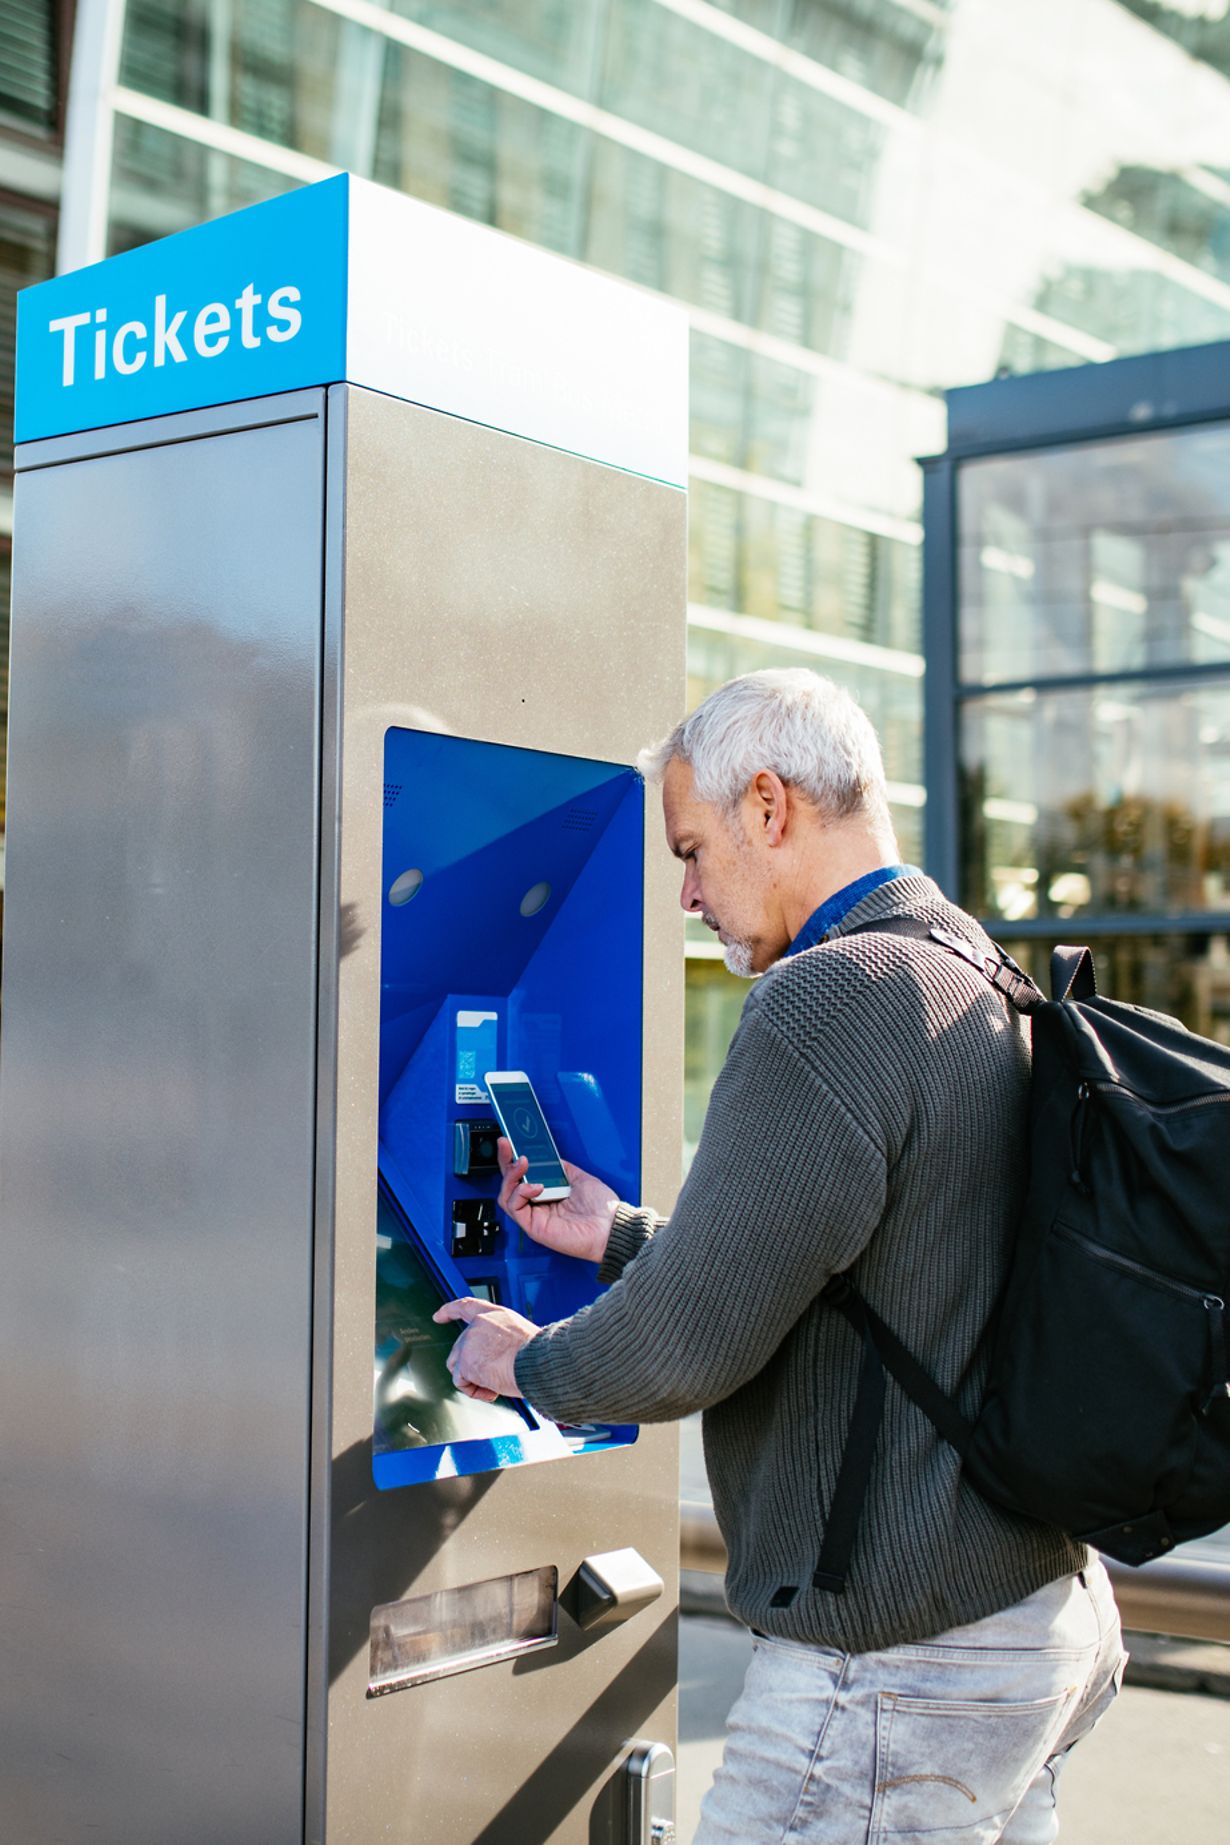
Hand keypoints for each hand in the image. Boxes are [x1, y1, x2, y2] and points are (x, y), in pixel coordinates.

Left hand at [432, 1296, 538, 1399]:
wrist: (538, 1362)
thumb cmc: (538, 1353)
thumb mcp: (519, 1336)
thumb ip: (501, 1340)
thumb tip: (494, 1360)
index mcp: (495, 1315)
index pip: (466, 1307)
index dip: (450, 1310)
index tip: (438, 1316)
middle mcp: (478, 1325)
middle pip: (460, 1348)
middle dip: (471, 1366)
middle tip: (495, 1377)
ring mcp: (469, 1343)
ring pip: (457, 1367)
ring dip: (474, 1379)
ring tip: (495, 1384)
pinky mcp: (465, 1362)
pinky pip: (461, 1383)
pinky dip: (474, 1391)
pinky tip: (491, 1391)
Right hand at [497, 1138, 618, 1264]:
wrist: (611, 1225)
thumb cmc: (601, 1208)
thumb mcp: (579, 1177)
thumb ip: (561, 1168)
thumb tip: (547, 1156)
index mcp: (547, 1194)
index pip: (522, 1176)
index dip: (512, 1160)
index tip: (509, 1143)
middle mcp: (538, 1205)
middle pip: (509, 1184)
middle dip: (505, 1162)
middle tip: (507, 1146)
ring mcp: (535, 1216)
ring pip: (506, 1195)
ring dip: (511, 1176)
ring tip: (522, 1164)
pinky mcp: (534, 1227)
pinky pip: (515, 1207)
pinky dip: (520, 1193)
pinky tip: (536, 1186)